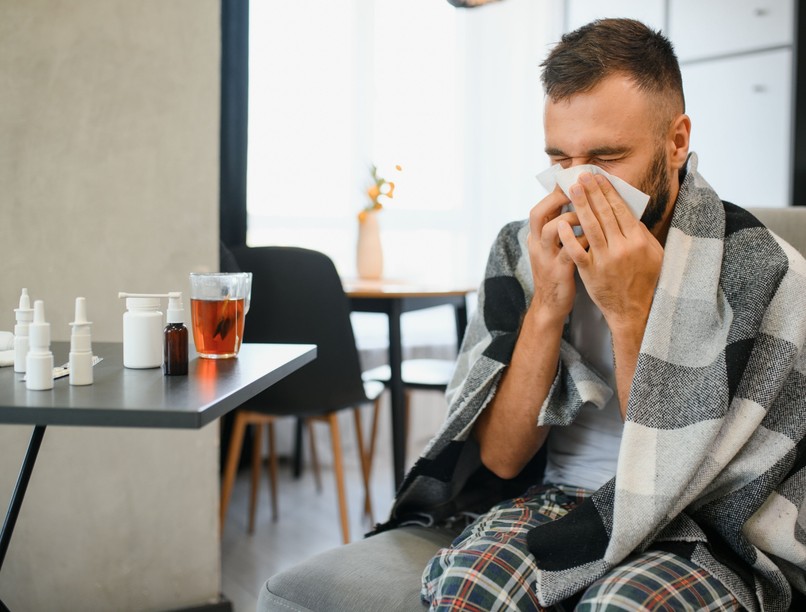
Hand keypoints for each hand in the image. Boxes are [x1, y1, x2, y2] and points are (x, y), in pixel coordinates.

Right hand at [526, 187, 588, 321]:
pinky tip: (596, 235)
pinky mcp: (558, 270)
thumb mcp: (552, 248)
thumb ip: (560, 229)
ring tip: (587, 212)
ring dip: (570, 217)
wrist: (550, 305)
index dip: (555, 192)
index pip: (541, 207)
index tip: (573, 178)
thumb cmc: (557, 272)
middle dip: (558, 198)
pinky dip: (582, 239)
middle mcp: (536, 244)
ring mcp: (545, 257)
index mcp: (535, 237)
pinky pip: (569, 250)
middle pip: (539, 213)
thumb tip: (578, 206)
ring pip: (551, 229)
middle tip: (579, 188)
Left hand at [557, 172, 662, 332]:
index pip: (620, 210)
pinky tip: (560, 222)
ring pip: (590, 227)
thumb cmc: (645, 280)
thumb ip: (641, 233)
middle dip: (592, 192)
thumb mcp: (653, 254)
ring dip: (580, 206)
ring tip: (572, 190)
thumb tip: (629, 213)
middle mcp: (622, 247)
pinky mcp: (590, 272)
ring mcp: (605, 259)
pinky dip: (568, 236)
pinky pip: (577, 251)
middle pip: (604, 213)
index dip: (608, 192)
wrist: (633, 310)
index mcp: (638, 240)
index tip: (599, 178)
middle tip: (582, 176)